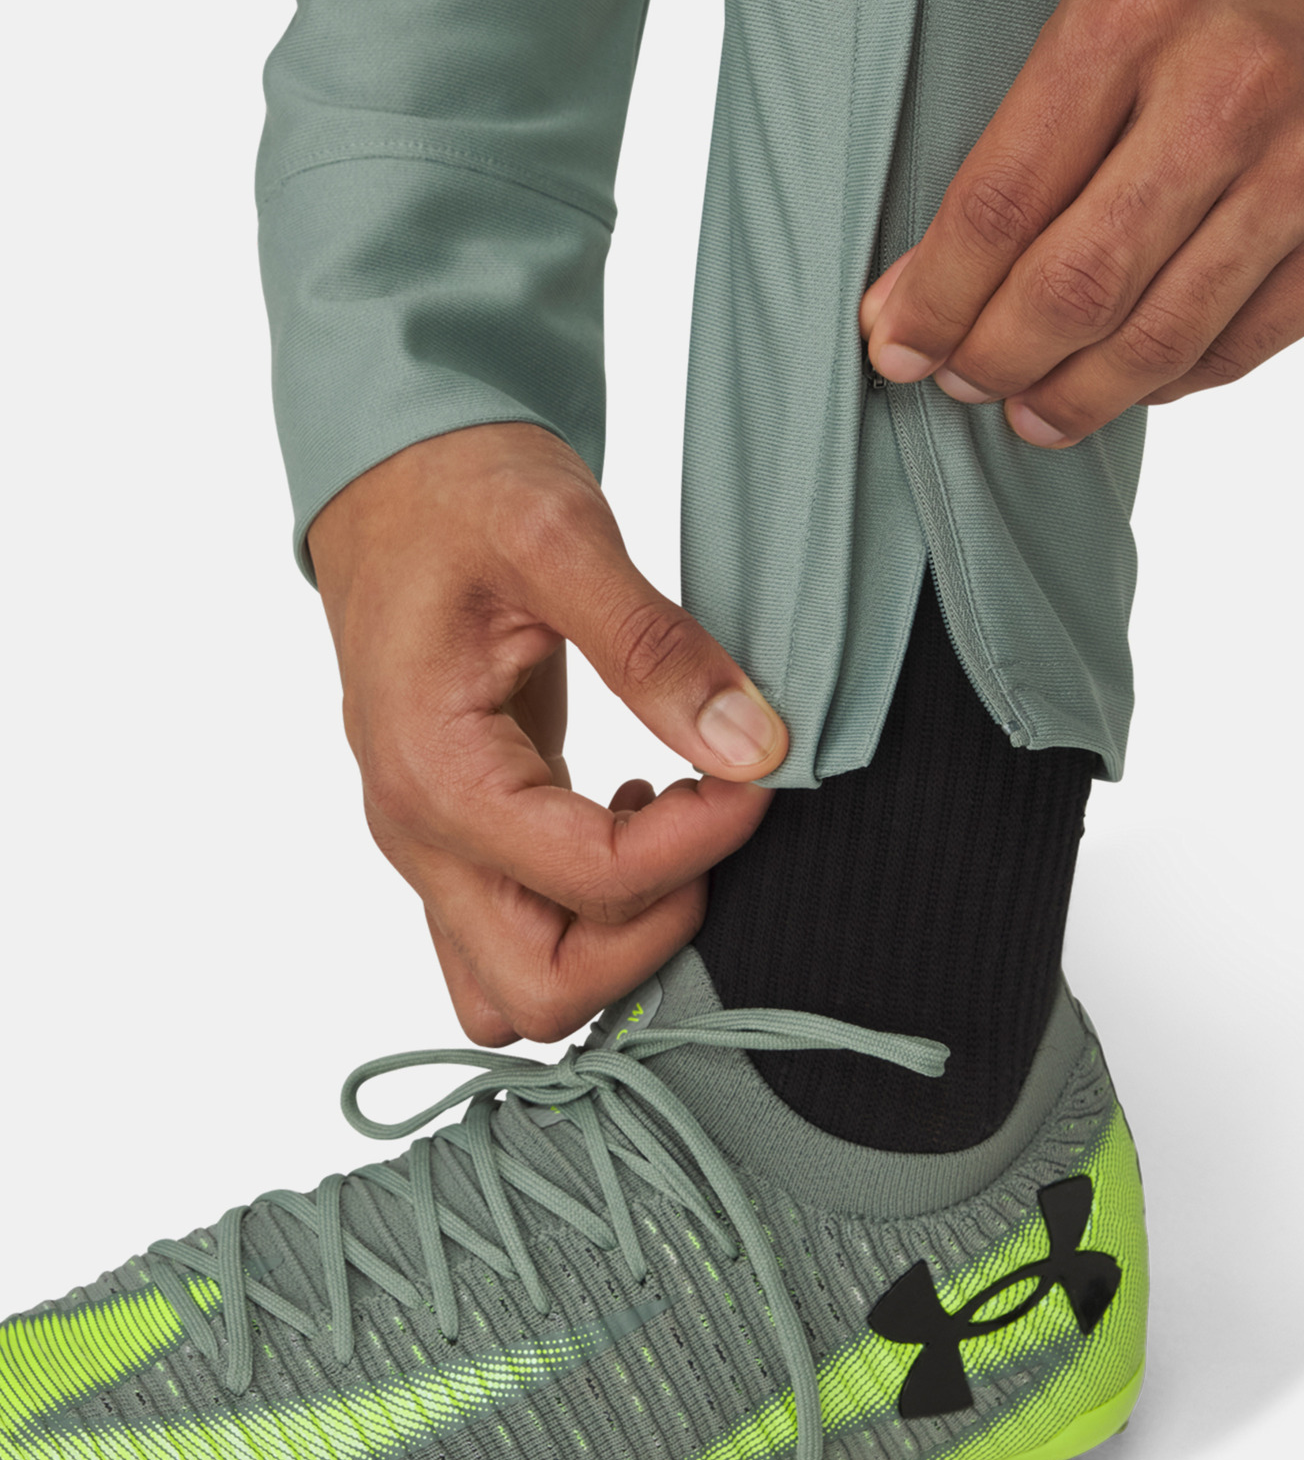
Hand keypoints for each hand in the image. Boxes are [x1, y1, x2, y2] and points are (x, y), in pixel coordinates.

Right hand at [308, 423, 786, 1044]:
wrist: (390, 470)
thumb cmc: (459, 490)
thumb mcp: (560, 537)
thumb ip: (655, 648)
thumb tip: (754, 745)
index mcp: (433, 768)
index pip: (589, 880)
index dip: (701, 842)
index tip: (758, 770)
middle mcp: (416, 833)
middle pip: (541, 989)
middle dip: (653, 932)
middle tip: (712, 821)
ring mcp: (430, 846)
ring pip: (520, 990)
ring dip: (617, 944)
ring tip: (668, 828)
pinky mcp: (461, 834)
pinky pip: (513, 940)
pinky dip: (587, 921)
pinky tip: (633, 817)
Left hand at [861, 0, 1303, 443]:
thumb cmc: (1220, 4)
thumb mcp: (1109, 16)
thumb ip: (1017, 148)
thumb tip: (911, 301)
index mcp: (1133, 16)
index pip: (1001, 197)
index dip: (936, 295)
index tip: (894, 344)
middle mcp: (1228, 92)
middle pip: (1075, 284)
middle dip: (995, 356)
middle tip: (960, 382)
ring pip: (1155, 341)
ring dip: (1070, 397)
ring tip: (1028, 411)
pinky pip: (1232, 353)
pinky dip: (1161, 384)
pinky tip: (1123, 383)